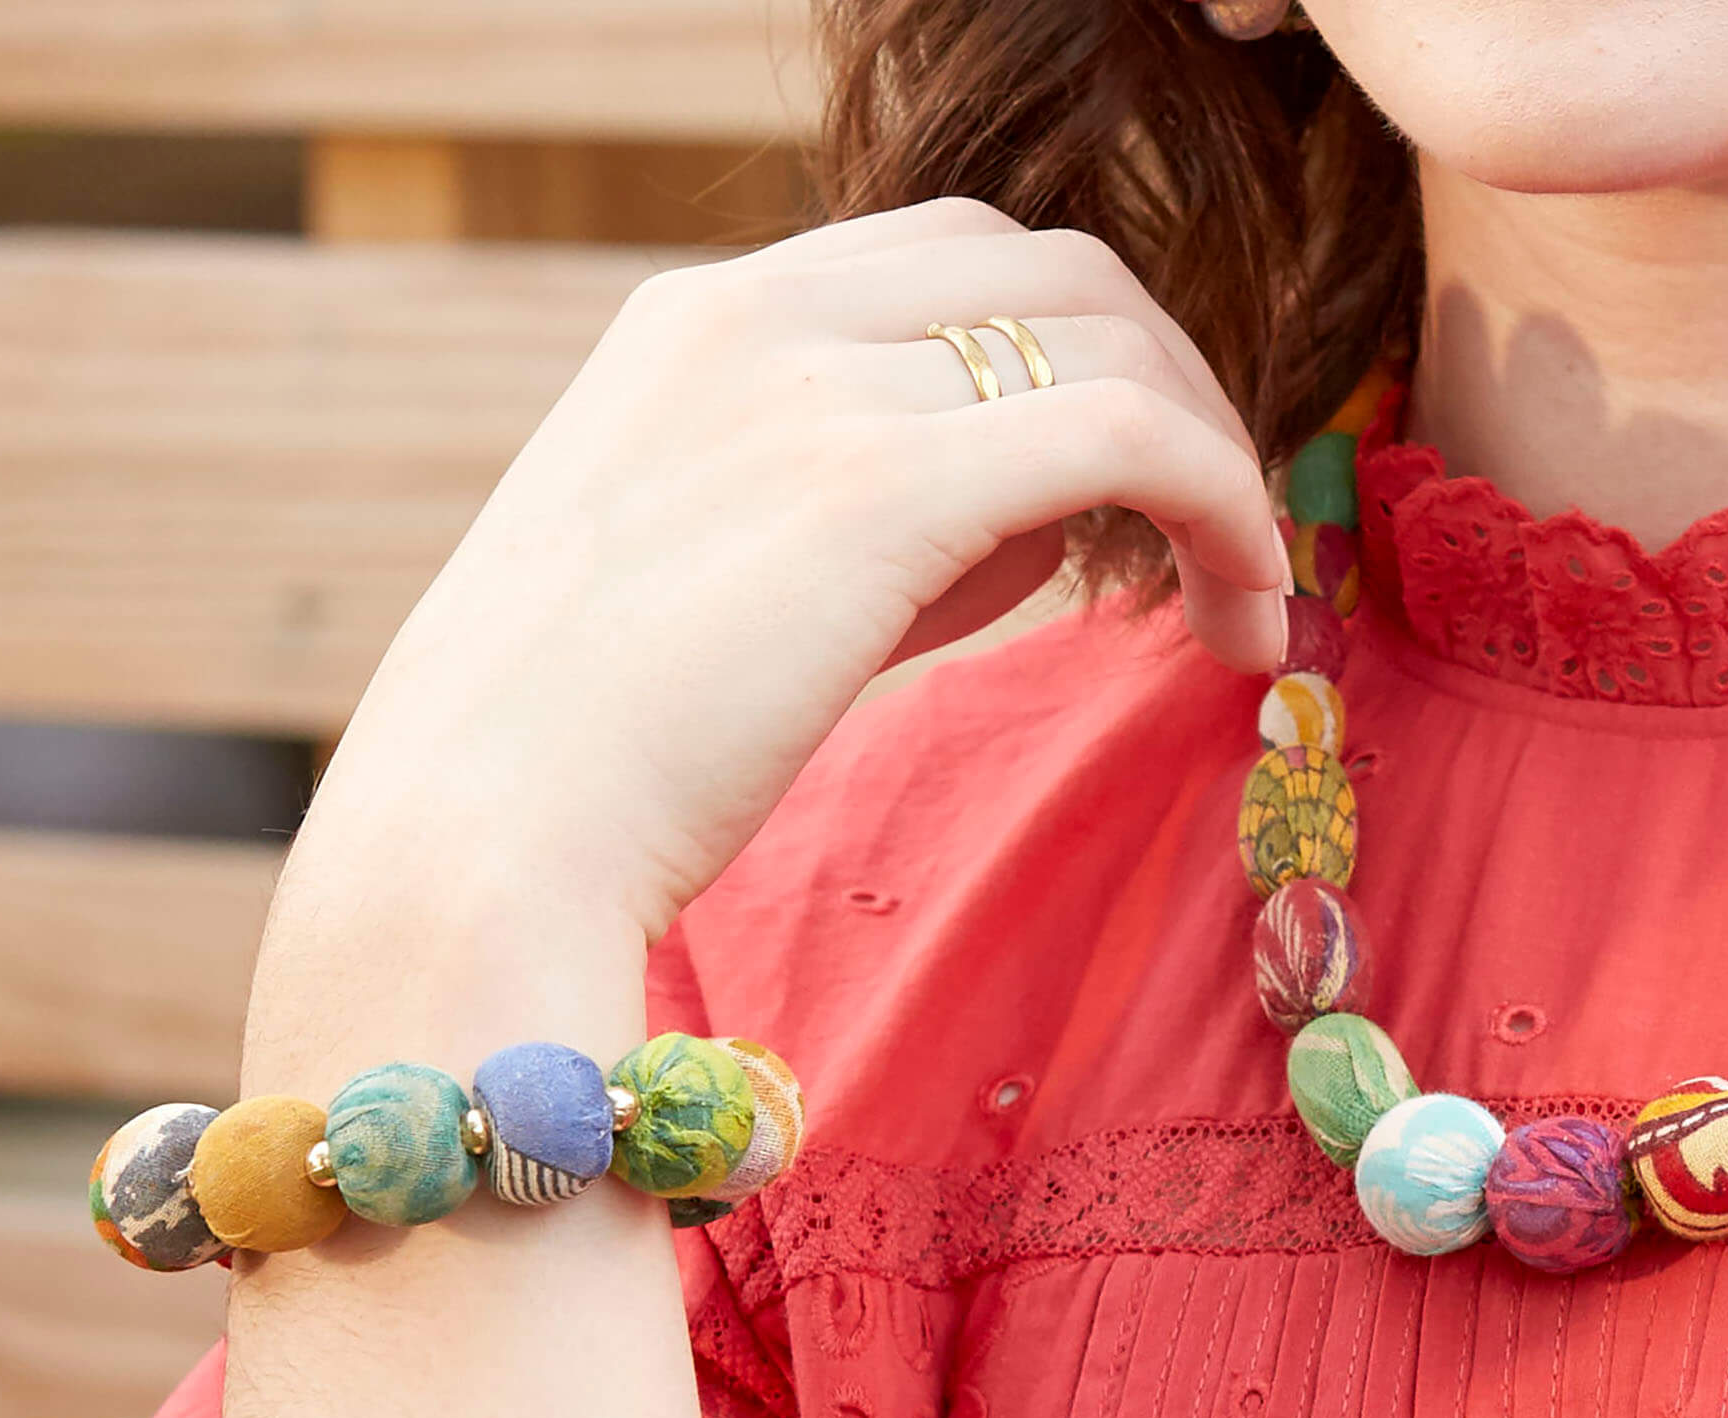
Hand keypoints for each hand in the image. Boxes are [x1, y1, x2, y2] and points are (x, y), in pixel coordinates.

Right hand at [316, 197, 1287, 940]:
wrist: (477, 842)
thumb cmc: (578, 759)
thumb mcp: (709, 589)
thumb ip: (858, 515)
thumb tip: (1051, 513)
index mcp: (698, 324)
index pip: (950, 266)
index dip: (1070, 357)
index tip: (1123, 487)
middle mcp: (760, 313)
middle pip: (1051, 268)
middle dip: (1163, 381)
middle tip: (1212, 524)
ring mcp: (815, 384)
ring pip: (1110, 339)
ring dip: (1209, 450)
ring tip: (1242, 592)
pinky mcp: (880, 484)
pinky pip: (1132, 436)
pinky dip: (1224, 504)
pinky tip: (1250, 611)